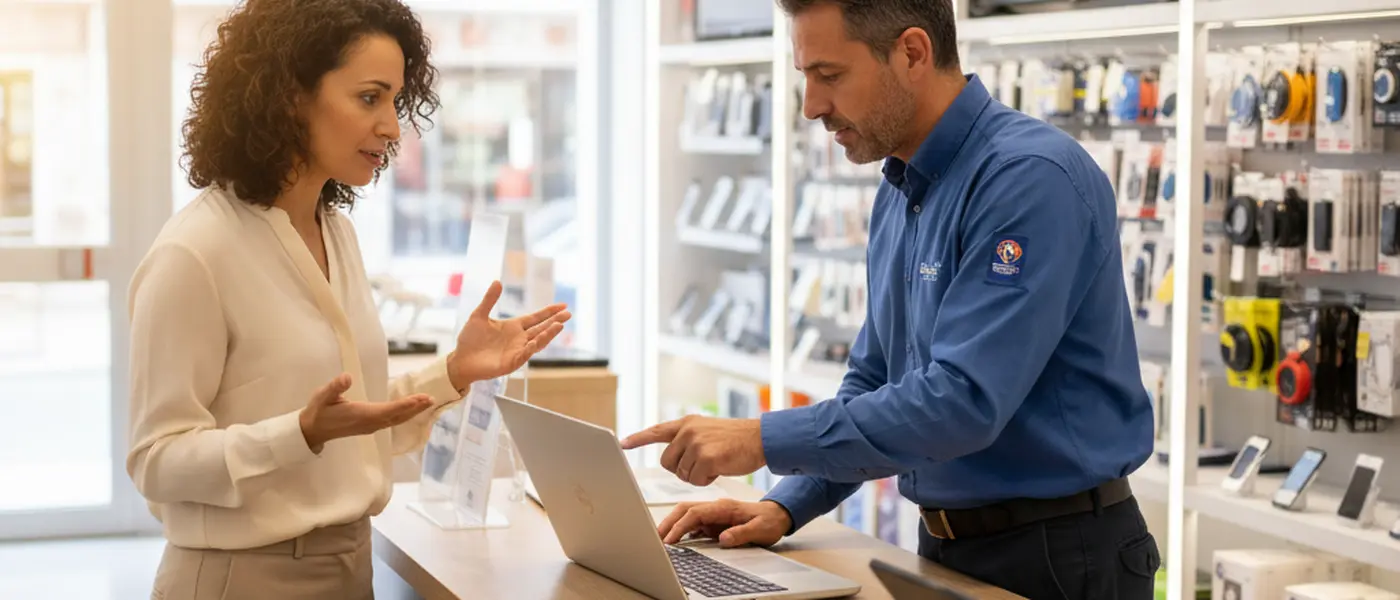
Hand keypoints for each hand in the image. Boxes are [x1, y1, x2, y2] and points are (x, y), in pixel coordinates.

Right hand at [298, 373, 434, 453]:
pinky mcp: (370, 426)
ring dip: (412, 411)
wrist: (312, 430)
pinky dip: (404, 414)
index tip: (420, 399)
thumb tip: (346, 377)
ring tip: (427, 402)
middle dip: (415, 408)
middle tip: (431, 399)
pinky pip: (392, 421)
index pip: (388, 410)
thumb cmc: (318, 411)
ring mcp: (371, 426)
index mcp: (361, 415)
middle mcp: (370, 423)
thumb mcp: (322, 397)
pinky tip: (412, 409)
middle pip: (397, 416)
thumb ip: (334, 387)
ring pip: (396, 420)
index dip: (405, 405)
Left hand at [447, 280, 570, 389]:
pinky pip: (525, 354)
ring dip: (548, 334)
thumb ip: (489, 300)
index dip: (549, 312)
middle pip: (541, 328)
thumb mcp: (479, 315)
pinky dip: (533, 347)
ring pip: (538, 341)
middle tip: (568, 313)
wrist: (461, 359)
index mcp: (514, 327)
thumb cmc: (469, 339)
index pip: (536, 318)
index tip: (563, 305)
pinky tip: (539, 340)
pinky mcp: (511, 362)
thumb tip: (497, 281)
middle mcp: (519, 338)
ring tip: (559, 325)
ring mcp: (517, 351)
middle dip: (555, 321)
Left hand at [620, 415, 764, 485]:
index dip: (639, 439)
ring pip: (682, 474)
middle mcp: (688, 431)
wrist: (760, 438)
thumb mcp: (707, 431)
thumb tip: (671, 458)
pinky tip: (720, 468)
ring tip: (716, 462)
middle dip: (681, 470)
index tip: (623, 443)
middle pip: (667, 463)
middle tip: (702, 465)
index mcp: (687, 423)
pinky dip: (707, 480)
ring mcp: (696, 444)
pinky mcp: (706, 458)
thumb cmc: (736, 440)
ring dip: (697, 475)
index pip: (657, 431)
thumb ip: (688, 439)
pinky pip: (696, 480)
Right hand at [656, 499, 792, 547]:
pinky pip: (694, 522)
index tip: (671, 540)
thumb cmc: (770, 521)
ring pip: (687, 514)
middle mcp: (716, 507)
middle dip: (669, 522)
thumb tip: (723, 539)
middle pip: (685, 509)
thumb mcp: (761, 529)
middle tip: (657, 537)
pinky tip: (675, 539)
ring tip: (661, 538)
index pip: (696, 513)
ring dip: (672, 524)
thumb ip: (742, 533)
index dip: (681, 526)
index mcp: (725, 507)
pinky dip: (681, 528)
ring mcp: (714, 513)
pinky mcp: (714, 520)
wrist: (778, 515)